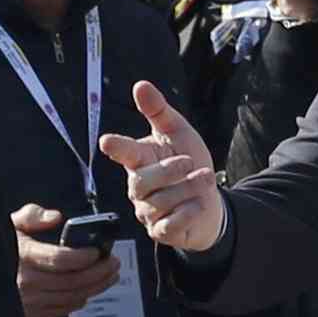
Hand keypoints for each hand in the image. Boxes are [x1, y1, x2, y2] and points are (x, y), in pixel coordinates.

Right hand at [11, 203, 114, 316]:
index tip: (98, 252)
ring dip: (96, 287)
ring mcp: (29, 300)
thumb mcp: (11, 223)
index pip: (59, 259)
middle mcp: (26, 282)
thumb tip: (56, 217)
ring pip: (71, 297)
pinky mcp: (31, 313)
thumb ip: (33, 215)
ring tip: (110, 275)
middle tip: (113, 262)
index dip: (83, 257)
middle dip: (99, 272)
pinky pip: (62, 309)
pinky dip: (80, 300)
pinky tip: (90, 289)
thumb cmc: (2, 245)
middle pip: (72, 281)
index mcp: (23, 256)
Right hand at [99, 77, 226, 255]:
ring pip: (161, 201)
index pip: (124, 152)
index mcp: (140, 160)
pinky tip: (198, 204)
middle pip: (143, 180)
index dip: (117, 147)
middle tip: (191, 162)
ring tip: (205, 179)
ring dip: (188, 189)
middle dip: (170, 170)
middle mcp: (139, 187)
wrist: (210, 203)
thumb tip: (140, 85)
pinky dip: (188, 211)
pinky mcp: (160, 231)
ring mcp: (147, 211)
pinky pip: (169, 224)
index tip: (107, 141)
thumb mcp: (179, 133)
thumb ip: (159, 111)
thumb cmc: (190, 164)